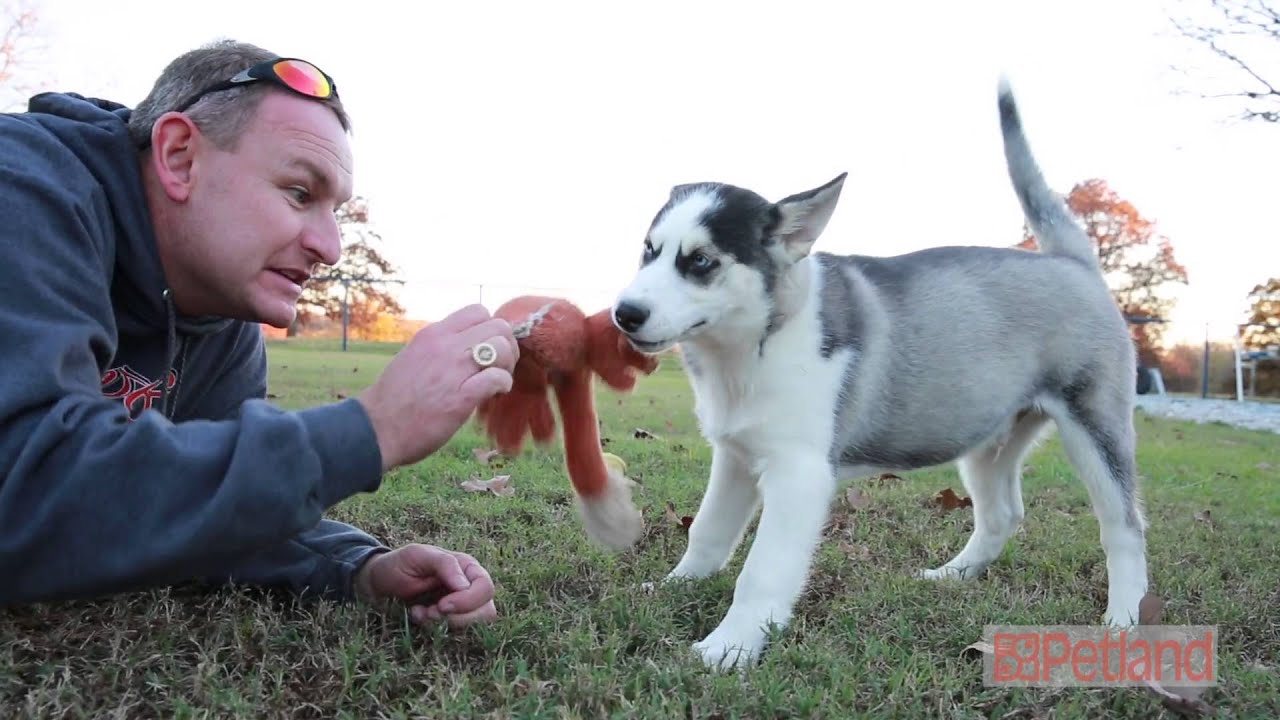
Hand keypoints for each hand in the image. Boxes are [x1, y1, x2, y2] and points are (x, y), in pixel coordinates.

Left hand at [354, 544, 497, 627]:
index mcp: (467, 568)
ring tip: (425, 613)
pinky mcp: (449, 622)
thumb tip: (465, 585)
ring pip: (474, 626)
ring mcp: (461, 606)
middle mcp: (469, 587)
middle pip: (486, 611)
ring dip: (447, 625)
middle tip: (432, 611)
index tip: (443, 605)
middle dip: (458, 617)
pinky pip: (455, 635)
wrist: (378, 582)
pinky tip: (419, 616)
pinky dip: (436, 630)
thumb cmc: (398, 564)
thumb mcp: (418, 555)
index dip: (468, 601)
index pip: (486, 588)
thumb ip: (444, 564)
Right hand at [358, 304, 517, 469]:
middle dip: (506, 347)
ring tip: (496, 383)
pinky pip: (498, 377)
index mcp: (433, 334)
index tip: (486, 350)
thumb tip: (465, 345)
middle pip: (497, 326)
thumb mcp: (414, 356)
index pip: (478, 311)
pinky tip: (493, 395)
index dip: (490, 330)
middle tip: (498, 368)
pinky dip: (503, 385)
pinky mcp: (461, 396)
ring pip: (502, 347)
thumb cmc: (395, 398)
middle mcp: (444, 346)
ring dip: (507, 366)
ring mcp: (453, 369)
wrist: (376, 429)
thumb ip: (440, 348)